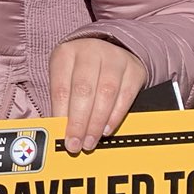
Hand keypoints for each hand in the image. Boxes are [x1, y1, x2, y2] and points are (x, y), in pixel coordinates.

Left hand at [50, 37, 145, 154]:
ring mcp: (114, 58)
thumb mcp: (65, 78)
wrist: (111, 50)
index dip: (61, 115)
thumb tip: (59, 131)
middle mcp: (90, 52)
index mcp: (66, 54)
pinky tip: (107, 130)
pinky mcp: (134, 69)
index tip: (62, 136)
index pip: (61, 88)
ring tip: (90, 141)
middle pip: (83, 90)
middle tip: (76, 144)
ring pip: (106, 94)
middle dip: (79, 122)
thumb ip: (62, 103)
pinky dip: (115, 116)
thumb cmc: (81, 71)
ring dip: (97, 123)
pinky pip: (126, 96)